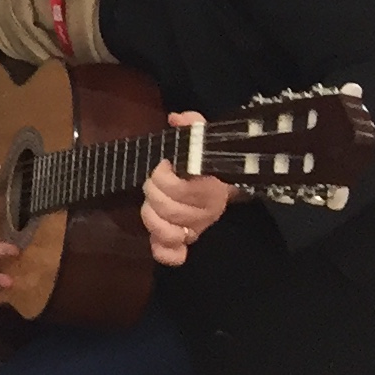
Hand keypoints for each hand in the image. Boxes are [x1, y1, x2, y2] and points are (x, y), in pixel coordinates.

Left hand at [141, 116, 232, 264]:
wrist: (223, 181)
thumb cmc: (205, 160)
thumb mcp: (200, 138)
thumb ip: (192, 126)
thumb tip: (177, 118)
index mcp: (213, 188)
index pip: (184, 190)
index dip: (165, 178)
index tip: (164, 164)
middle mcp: (206, 212)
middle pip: (172, 212)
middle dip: (155, 193)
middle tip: (154, 180)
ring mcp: (196, 228)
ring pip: (171, 233)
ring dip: (153, 218)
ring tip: (151, 203)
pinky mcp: (186, 241)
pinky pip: (175, 256)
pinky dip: (164, 252)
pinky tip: (156, 243)